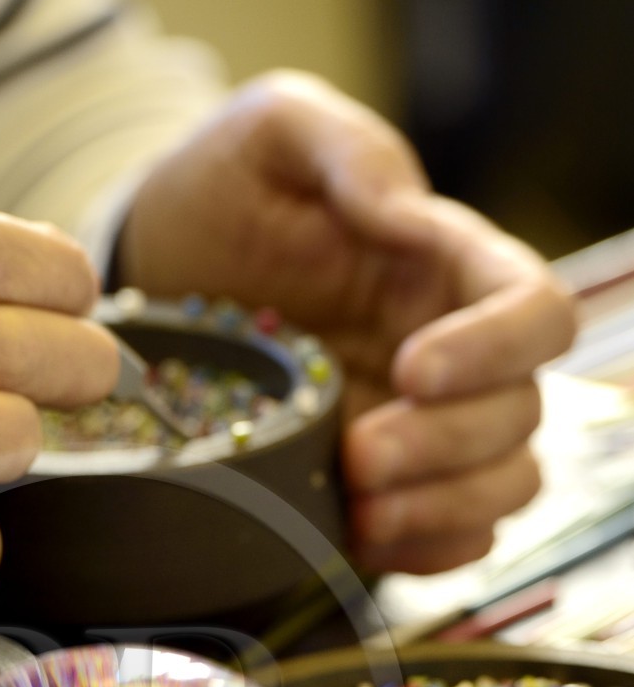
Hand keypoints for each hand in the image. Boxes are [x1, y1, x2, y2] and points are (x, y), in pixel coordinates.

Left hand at [118, 72, 577, 574]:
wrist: (153, 272)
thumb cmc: (219, 193)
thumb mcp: (271, 136)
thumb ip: (346, 150)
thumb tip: (409, 213)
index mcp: (445, 266)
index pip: (534, 309)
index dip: (497, 348)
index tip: (413, 370)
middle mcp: (453, 353)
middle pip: (520, 415)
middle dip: (448, 446)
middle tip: (357, 453)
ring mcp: (422, 427)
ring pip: (502, 487)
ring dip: (442, 508)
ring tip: (359, 504)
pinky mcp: (384, 487)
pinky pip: (449, 540)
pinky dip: (423, 550)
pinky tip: (360, 536)